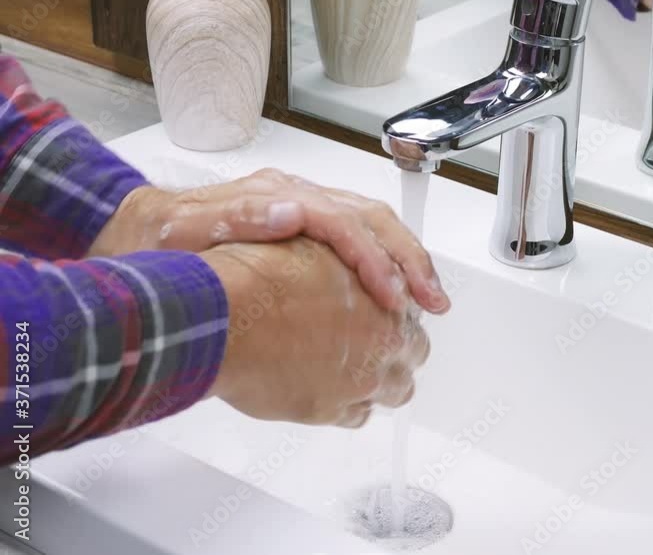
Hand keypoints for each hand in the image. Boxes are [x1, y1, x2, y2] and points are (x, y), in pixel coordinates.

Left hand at [91, 169, 449, 314]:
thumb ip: (238, 216)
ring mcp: (302, 210)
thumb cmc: (156, 240)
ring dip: (406, 261)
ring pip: (373, 226)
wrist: (136, 233)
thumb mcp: (184, 231)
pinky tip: (396, 295)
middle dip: (409, 259)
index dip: (373, 258)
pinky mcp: (302, 229)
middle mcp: (296, 197)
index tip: (392, 296)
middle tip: (432, 300)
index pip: (342, 221)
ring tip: (429, 299)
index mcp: (275, 197)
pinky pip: (359, 240)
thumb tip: (290, 210)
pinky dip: (386, 265)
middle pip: (371, 218)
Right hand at [202, 238, 429, 426]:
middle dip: (397, 346)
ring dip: (380, 379)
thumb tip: (351, 269)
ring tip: (356, 368)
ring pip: (394, 389)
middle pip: (412, 351)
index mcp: (388, 297)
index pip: (413, 308)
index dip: (396, 309)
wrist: (226, 317)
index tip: (386, 311)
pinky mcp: (329, 410)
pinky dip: (350, 404)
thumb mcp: (318, 249)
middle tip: (373, 340)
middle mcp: (383, 342)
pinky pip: (357, 416)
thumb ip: (348, 267)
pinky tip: (331, 390)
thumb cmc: (260, 277)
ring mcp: (361, 381)